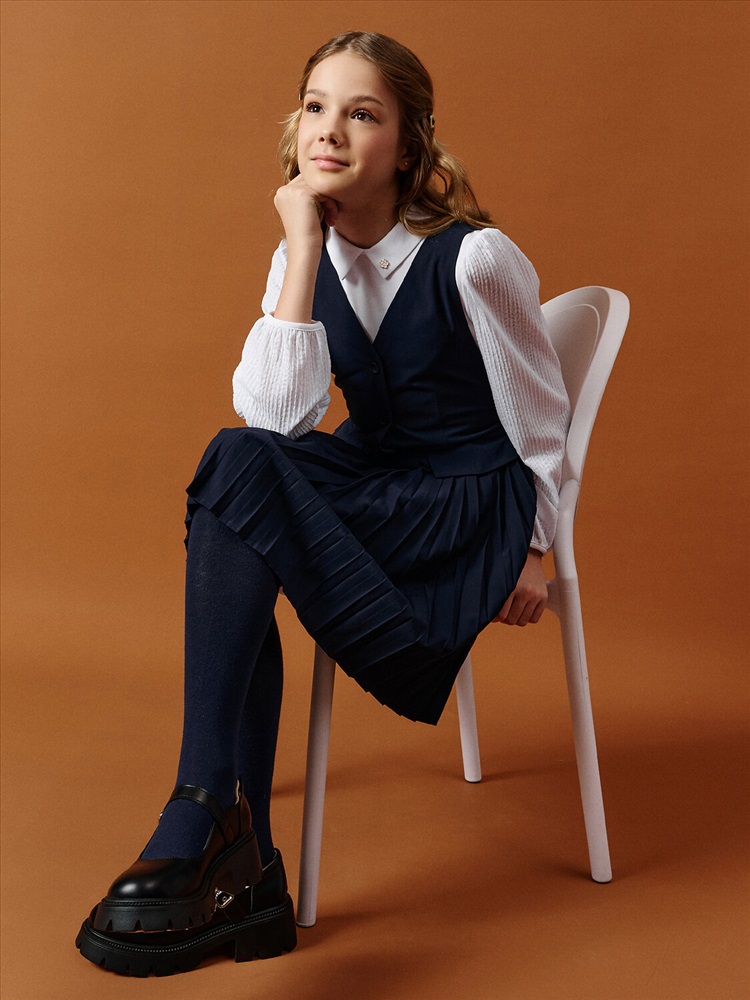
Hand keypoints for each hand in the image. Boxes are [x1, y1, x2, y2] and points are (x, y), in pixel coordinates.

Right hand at [273, 176, 338, 323]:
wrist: (305, 251)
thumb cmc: (309, 237)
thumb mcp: (307, 212)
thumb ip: (311, 196)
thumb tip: (326, 180)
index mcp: (282, 194)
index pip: (306, 182)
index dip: (319, 195)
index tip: (324, 213)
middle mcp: (283, 190)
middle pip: (312, 181)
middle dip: (325, 197)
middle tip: (330, 215)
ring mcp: (291, 191)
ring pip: (319, 185)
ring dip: (329, 201)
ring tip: (331, 218)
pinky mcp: (302, 194)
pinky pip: (324, 191)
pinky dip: (331, 205)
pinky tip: (331, 219)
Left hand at [494, 550, 546, 626]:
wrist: (528, 556)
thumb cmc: (509, 568)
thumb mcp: (499, 578)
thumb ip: (494, 597)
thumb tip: (494, 619)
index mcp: (511, 587)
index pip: (501, 614)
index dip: (497, 617)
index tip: (495, 614)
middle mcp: (525, 592)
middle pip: (512, 620)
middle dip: (506, 618)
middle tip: (505, 611)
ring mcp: (536, 595)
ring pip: (523, 621)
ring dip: (516, 618)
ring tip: (513, 610)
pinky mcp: (544, 597)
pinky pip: (535, 619)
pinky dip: (528, 617)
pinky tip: (523, 609)